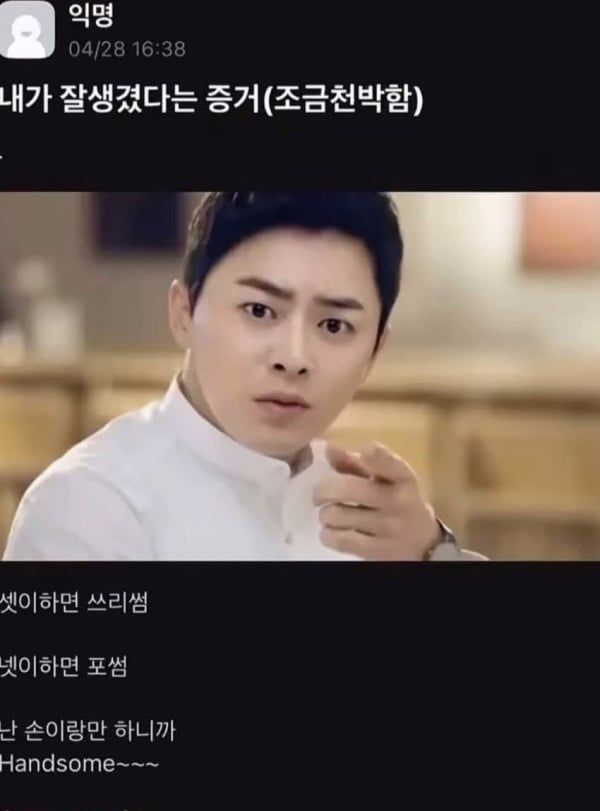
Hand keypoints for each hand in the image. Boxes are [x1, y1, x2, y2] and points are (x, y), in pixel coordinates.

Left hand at [313, 441, 440, 560]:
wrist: (423, 545)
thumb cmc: (396, 503)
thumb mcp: (385, 481)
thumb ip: (356, 464)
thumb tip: (329, 448)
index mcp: (403, 480)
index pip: (393, 466)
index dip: (378, 457)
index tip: (367, 450)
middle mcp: (398, 503)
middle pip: (348, 488)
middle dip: (323, 490)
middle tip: (320, 495)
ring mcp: (388, 529)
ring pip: (337, 514)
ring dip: (326, 514)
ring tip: (331, 515)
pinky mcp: (377, 552)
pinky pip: (339, 539)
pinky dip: (328, 534)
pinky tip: (333, 531)